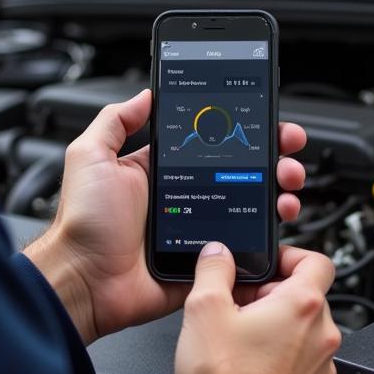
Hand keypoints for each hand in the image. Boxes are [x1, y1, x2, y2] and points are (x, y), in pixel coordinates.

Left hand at [24, 89, 308, 343]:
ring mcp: (200, 231)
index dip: (242, 130)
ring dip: (279, 191)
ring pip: (252, 208)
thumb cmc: (84, 223)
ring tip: (287, 185)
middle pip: (243, 172)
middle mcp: (186, 198)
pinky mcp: (207, 262)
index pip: (213, 143)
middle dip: (274, 157)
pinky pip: (245, 250)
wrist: (85, 280)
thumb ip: (116, 121)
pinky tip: (277, 222)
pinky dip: (267, 238)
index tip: (267, 121)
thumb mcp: (91, 156)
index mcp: (162, 171)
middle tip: (288, 152)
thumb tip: (145, 93)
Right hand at [175, 243, 339, 373]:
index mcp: (303, 306)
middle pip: (308, 298)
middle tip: (242, 304)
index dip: (291, 256)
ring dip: (280, 329)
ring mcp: (321, 369)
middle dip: (275, 296)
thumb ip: (214, 269)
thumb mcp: (204, 308)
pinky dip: (283, 361)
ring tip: (243, 340)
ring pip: (305, 333)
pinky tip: (252, 369)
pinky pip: (303, 365)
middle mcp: (322, 336)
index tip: (270, 264)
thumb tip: (218, 254)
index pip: (318, 260)